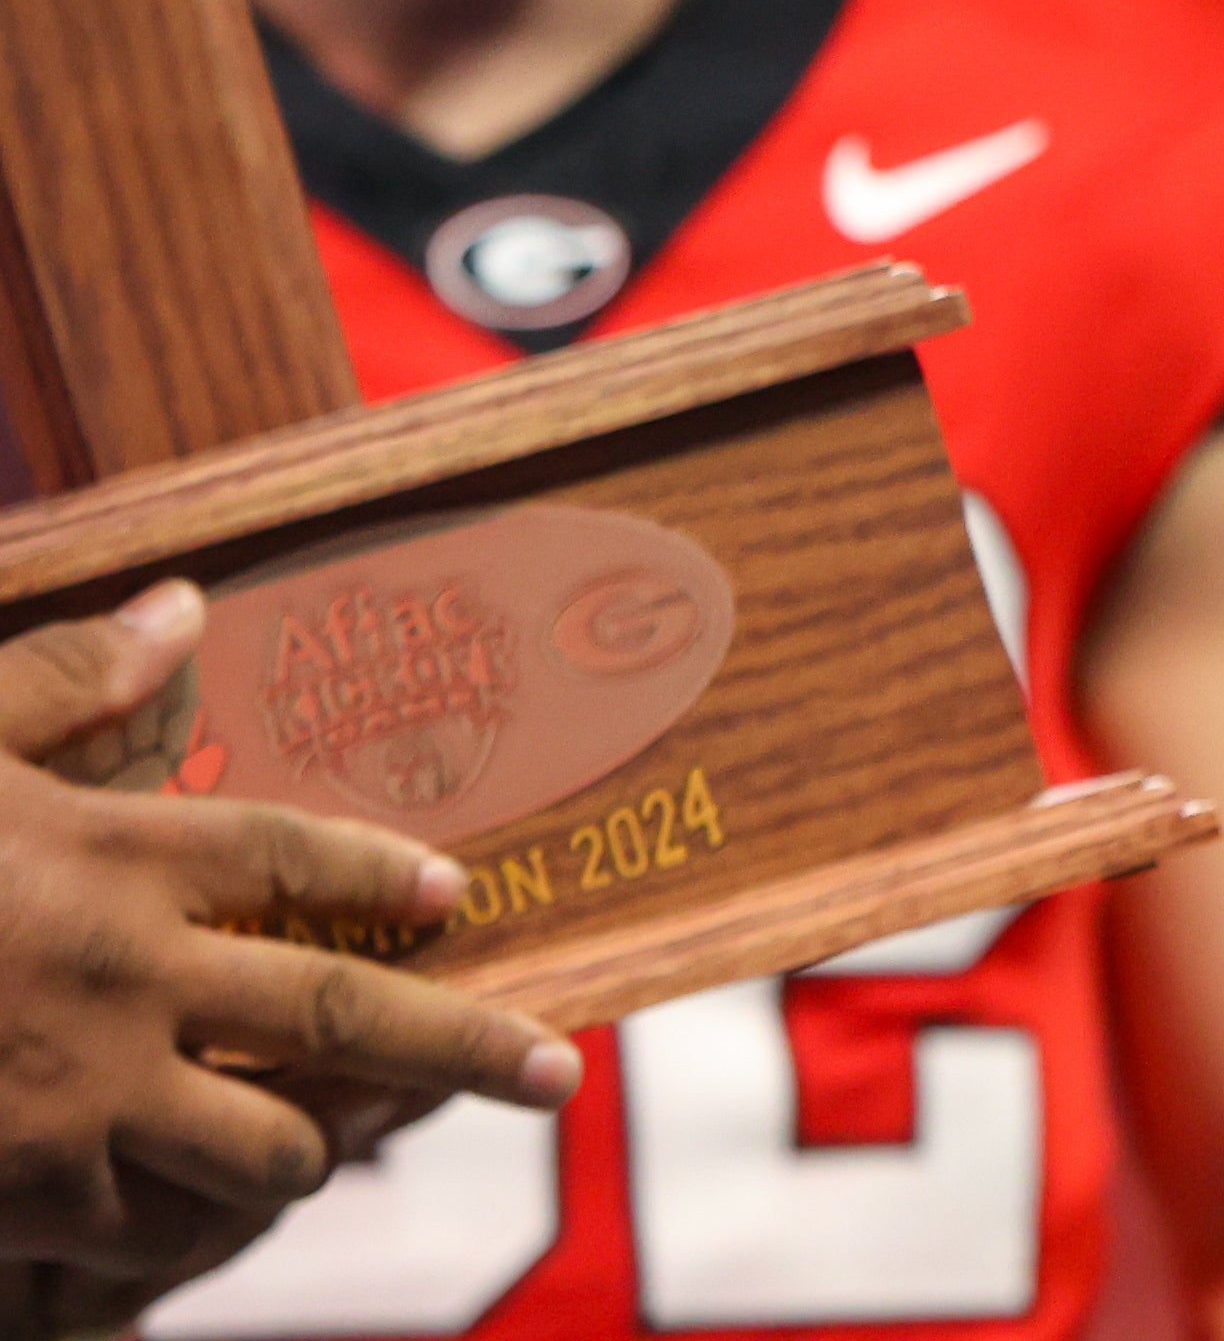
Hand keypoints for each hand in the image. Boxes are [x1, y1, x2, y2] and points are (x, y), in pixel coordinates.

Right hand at [0, 587, 576, 1298]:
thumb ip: (65, 679)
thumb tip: (183, 601)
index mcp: (115, 860)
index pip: (299, 859)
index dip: (387, 877)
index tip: (458, 895)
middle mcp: (126, 983)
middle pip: (343, 1021)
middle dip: (468, 1051)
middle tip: (558, 1074)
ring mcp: (78, 1104)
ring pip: (263, 1153)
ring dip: (304, 1151)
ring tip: (332, 1144)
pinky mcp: (22, 1200)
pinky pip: (147, 1233)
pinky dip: (177, 1227)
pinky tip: (184, 1216)